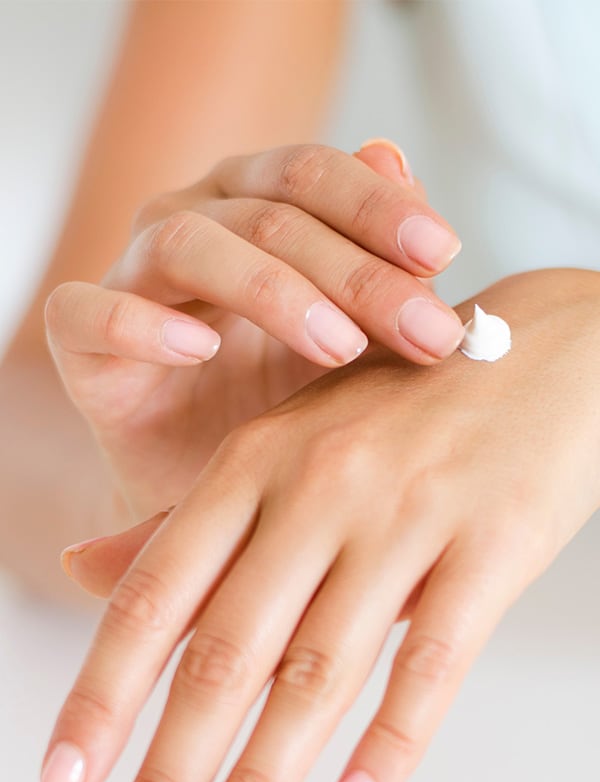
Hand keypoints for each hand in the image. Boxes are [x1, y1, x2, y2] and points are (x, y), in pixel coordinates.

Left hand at [42, 267, 599, 781]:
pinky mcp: (490, 545)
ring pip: (319, 670)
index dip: (100, 698)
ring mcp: (406, 516)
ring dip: (261, 781)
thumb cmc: (404, 408)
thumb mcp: (287, 443)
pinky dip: (390, 742)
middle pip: (225, 652)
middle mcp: (320, 487)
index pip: (156, 597)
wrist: (543, 351)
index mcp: (256, 461)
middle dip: (168, 772)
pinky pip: (433, 661)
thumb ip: (190, 521)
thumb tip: (83, 574)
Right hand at [43, 140, 462, 520]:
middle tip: (423, 332)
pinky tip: (202, 350)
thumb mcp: (352, 335)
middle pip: (268, 213)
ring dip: (270, 290)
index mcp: (252, 204)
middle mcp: (190, 220)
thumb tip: (396, 158)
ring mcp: (131, 274)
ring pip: (188, 242)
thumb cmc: (281, 399)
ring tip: (336, 347)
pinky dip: (144, 324)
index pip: (312, 174)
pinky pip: (91, 312)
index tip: (443, 254)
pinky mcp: (80, 338)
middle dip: (355, 272)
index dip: (377, 207)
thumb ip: (378, 259)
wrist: (212, 480)